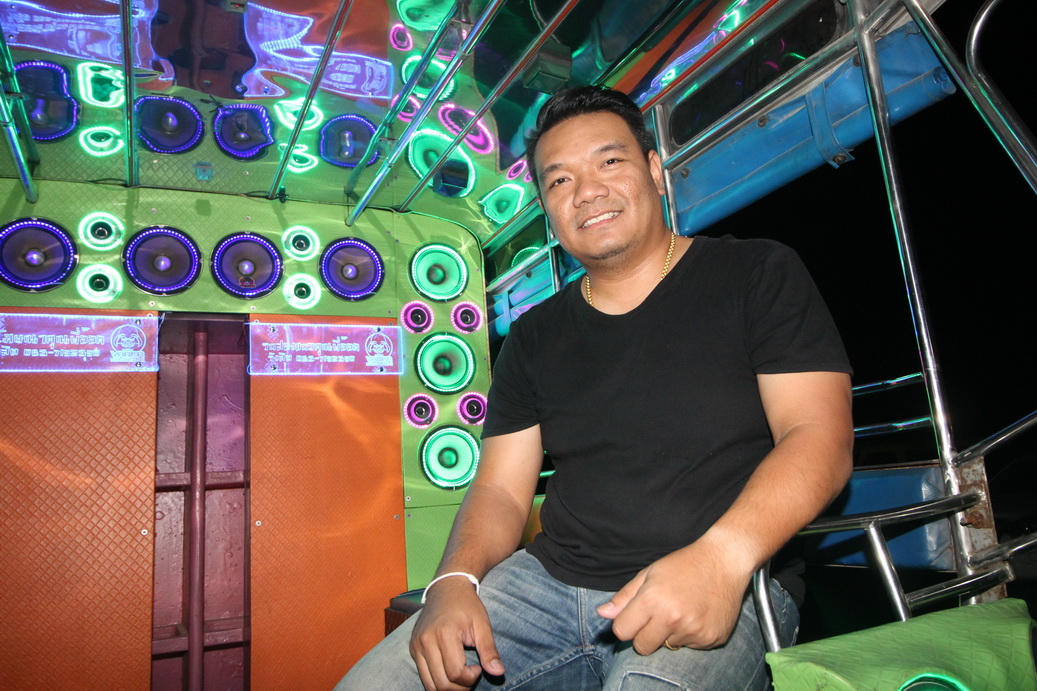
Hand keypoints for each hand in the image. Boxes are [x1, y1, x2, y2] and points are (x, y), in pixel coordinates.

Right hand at [409, 579, 504, 689]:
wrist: (447, 588)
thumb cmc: (467, 605)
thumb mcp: (482, 625)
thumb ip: (489, 650)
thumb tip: (499, 672)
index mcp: (444, 634)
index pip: (455, 673)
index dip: (470, 678)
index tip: (478, 667)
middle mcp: (426, 641)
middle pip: (441, 684)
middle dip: (461, 687)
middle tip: (472, 675)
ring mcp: (416, 646)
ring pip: (429, 685)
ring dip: (448, 688)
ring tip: (461, 676)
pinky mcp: (413, 649)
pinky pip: (423, 676)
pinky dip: (438, 681)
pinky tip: (451, 670)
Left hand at [596, 536, 752, 653]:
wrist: (724, 560)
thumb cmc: (684, 564)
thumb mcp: (649, 573)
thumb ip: (625, 597)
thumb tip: (603, 614)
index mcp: (652, 600)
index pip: (623, 632)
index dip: (626, 625)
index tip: (635, 617)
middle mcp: (672, 618)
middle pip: (642, 647)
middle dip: (645, 635)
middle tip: (658, 615)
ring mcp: (693, 630)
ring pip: (667, 647)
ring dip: (670, 633)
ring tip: (683, 609)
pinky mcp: (711, 638)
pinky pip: (690, 646)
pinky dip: (691, 635)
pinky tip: (698, 614)